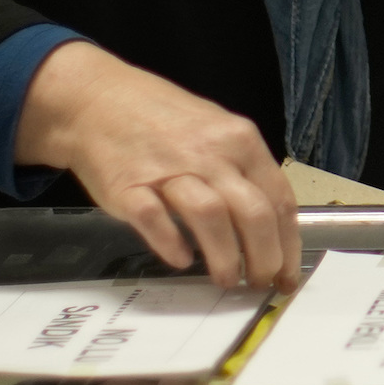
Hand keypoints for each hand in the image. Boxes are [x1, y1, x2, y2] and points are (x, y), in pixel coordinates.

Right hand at [15, 41, 297, 291]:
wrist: (95, 100)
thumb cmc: (160, 120)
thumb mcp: (216, 130)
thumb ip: (243, 171)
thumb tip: (270, 227)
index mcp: (240, 140)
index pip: (279, 200)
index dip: (288, 246)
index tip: (286, 275)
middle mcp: (210, 153)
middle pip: (253, 214)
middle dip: (263, 260)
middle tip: (258, 284)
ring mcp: (168, 168)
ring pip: (212, 218)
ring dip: (225, 259)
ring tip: (226, 280)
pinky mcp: (128, 186)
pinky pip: (155, 220)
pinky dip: (172, 245)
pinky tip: (181, 260)